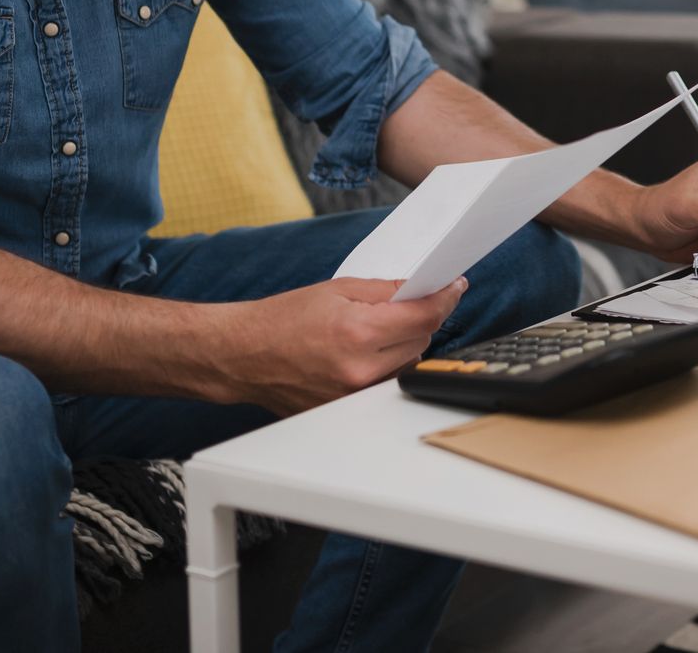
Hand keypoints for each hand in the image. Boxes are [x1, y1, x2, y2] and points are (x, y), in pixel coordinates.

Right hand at [212, 276, 466, 415]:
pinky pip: (386, 384)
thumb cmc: (282, 318)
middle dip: (421, 318)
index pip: (423, 317)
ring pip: (408, 365)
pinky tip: (367, 353)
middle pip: (422, 340)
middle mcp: (360, 369)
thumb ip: (385, 290)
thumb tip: (423, 288)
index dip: (445, 297)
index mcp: (357, 332)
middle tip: (408, 303)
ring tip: (377, 331)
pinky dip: (387, 366)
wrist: (242, 355)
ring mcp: (354, 395)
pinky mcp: (348, 409)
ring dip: (406, 344)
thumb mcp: (337, 288)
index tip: (455, 286)